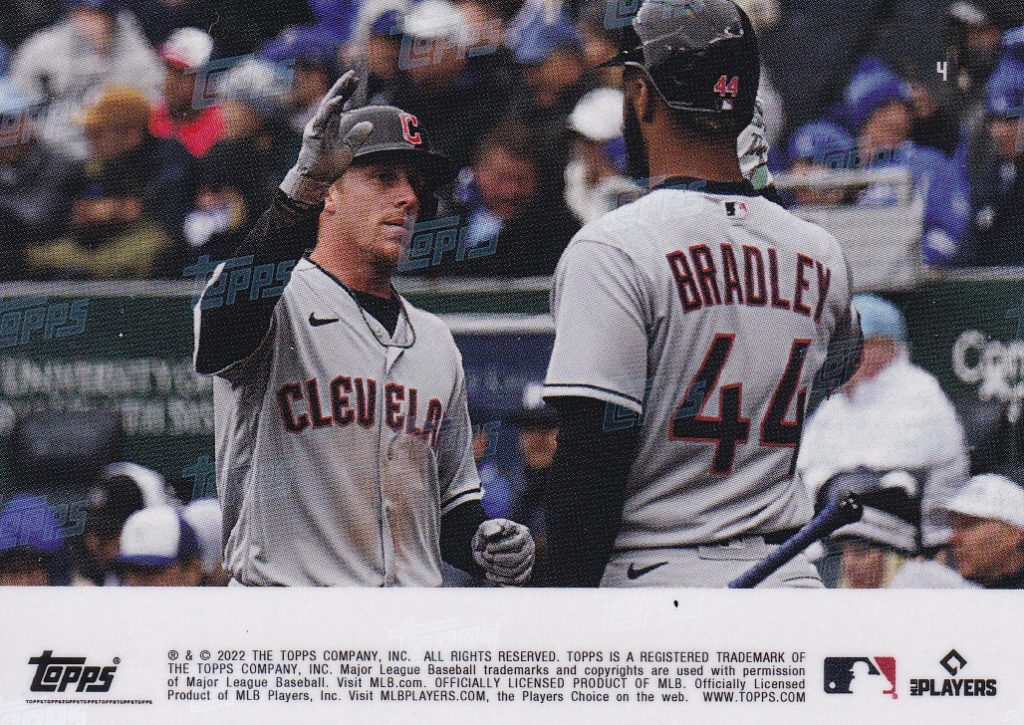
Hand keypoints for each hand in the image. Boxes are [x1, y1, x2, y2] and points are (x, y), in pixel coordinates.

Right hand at [280, 70, 373, 203]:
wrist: (315, 181)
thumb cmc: (327, 166)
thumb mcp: (348, 149)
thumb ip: (357, 136)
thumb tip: (370, 124)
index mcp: (329, 124)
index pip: (339, 103)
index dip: (346, 91)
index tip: (355, 80)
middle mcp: (321, 123)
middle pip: (333, 100)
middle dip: (343, 86)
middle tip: (353, 74)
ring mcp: (316, 128)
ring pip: (327, 106)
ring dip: (337, 92)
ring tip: (347, 81)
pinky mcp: (314, 135)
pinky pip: (322, 119)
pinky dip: (330, 109)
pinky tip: (338, 100)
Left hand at [472, 519, 534, 585]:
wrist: (485, 549)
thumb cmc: (487, 536)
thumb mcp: (485, 528)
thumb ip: (488, 528)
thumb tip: (495, 531)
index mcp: (523, 533)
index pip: (517, 542)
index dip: (501, 546)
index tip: (488, 548)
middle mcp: (529, 548)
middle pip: (518, 558)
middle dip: (499, 560)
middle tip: (485, 557)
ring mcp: (528, 561)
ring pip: (516, 571)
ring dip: (497, 570)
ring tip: (485, 566)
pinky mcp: (524, 574)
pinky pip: (516, 582)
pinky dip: (501, 580)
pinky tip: (489, 575)